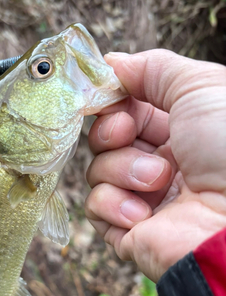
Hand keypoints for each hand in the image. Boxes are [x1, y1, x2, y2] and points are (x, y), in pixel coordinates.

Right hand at [85, 50, 225, 281]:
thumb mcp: (200, 87)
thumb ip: (154, 69)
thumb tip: (112, 64)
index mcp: (178, 132)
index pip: (126, 110)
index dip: (112, 102)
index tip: (107, 95)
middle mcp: (158, 163)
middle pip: (105, 139)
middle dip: (109, 132)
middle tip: (125, 134)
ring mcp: (142, 198)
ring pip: (97, 171)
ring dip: (122, 171)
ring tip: (159, 182)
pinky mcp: (127, 230)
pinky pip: (95, 208)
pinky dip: (114, 205)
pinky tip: (144, 215)